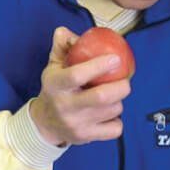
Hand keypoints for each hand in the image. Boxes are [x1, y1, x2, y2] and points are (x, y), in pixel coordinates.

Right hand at [30, 27, 131, 145]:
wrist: (44, 123)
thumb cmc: (55, 89)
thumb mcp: (53, 66)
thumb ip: (61, 46)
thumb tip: (65, 31)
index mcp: (56, 84)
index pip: (77, 75)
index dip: (98, 66)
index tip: (115, 58)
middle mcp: (65, 106)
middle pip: (101, 97)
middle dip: (121, 86)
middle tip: (125, 80)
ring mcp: (76, 124)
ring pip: (112, 111)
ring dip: (119, 101)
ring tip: (113, 96)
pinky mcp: (86, 137)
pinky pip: (115, 129)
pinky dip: (117, 121)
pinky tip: (109, 114)